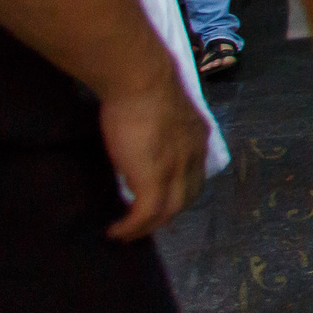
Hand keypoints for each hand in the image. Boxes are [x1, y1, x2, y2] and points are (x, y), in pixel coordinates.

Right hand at [99, 67, 209, 239]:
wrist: (139, 78)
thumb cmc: (141, 83)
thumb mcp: (159, 109)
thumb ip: (158, 127)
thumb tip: (139, 137)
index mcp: (197, 136)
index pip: (195, 172)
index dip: (180, 188)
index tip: (161, 198)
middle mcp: (194, 155)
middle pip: (187, 196)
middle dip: (167, 213)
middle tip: (144, 224)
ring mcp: (176, 168)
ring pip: (169, 210)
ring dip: (148, 226)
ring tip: (127, 233)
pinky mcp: (154, 178)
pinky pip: (146, 214)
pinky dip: (132, 227)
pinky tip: (116, 231)